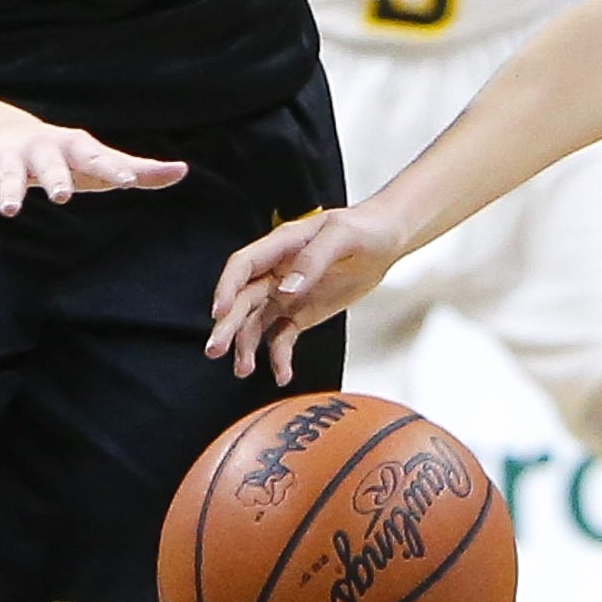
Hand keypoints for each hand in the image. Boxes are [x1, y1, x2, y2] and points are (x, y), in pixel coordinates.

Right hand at [0, 119, 187, 229]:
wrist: (5, 133)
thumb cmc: (66, 156)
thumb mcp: (99, 162)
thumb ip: (139, 170)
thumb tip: (182, 170)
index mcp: (75, 147)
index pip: (98, 158)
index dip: (113, 168)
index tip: (128, 180)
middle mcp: (42, 149)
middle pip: (51, 164)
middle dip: (56, 177)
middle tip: (63, 195)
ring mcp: (10, 158)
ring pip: (9, 175)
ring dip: (10, 191)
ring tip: (12, 210)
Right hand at [206, 202, 409, 382]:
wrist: (386, 241)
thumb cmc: (364, 228)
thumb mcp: (342, 236)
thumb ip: (314, 259)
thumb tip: (287, 288)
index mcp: (281, 245)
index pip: (244, 266)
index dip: (227, 288)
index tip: (220, 312)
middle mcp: (277, 271)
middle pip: (243, 299)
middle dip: (228, 325)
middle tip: (216, 349)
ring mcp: (286, 294)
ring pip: (256, 322)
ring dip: (247, 346)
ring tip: (244, 369)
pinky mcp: (300, 313)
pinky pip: (282, 337)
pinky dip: (279, 356)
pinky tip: (282, 373)